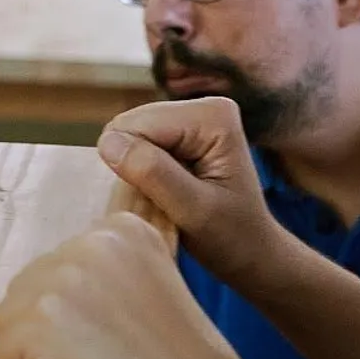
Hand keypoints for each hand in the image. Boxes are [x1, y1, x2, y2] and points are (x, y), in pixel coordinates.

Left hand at [0, 213, 272, 358]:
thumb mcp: (147, 285)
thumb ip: (103, 268)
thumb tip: (47, 271)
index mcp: (121, 229)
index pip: (56, 263)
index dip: (75, 309)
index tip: (116, 331)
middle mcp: (90, 242)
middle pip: (25, 288)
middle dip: (50, 328)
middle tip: (102, 355)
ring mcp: (63, 280)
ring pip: (7, 319)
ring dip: (37, 352)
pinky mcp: (41, 322)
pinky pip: (2, 355)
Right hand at [98, 97, 286, 286]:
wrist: (252, 253)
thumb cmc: (231, 238)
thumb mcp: (193, 211)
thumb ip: (153, 173)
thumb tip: (107, 142)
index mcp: (212, 115)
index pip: (137, 125)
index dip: (134, 165)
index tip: (163, 199)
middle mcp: (204, 105)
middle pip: (131, 124)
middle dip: (134, 164)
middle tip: (163, 201)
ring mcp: (193, 116)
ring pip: (129, 134)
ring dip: (136, 170)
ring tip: (165, 197)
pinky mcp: (182, 131)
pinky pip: (137, 142)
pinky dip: (141, 170)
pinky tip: (164, 190)